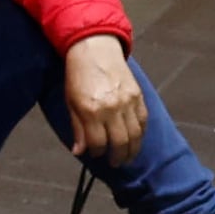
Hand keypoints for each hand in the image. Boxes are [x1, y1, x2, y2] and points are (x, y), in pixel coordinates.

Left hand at [59, 34, 146, 167]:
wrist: (94, 49)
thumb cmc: (78, 76)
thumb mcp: (71, 101)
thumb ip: (77, 128)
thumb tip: (79, 151)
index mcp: (92, 110)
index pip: (98, 143)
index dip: (97, 153)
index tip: (96, 155)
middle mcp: (112, 108)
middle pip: (120, 142)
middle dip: (118, 157)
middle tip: (115, 163)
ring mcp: (128, 102)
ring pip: (135, 134)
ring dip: (132, 150)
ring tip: (127, 157)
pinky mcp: (138, 96)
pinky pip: (143, 121)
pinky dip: (141, 133)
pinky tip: (136, 140)